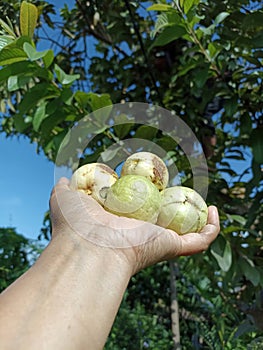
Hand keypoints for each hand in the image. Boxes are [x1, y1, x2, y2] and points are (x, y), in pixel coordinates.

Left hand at [50, 177, 219, 274]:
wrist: (86, 248)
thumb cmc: (75, 224)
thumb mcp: (66, 198)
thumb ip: (66, 188)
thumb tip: (65, 180)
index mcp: (123, 223)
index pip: (142, 210)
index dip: (151, 197)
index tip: (157, 183)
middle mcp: (143, 234)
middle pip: (167, 220)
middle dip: (177, 206)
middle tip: (180, 187)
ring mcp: (159, 242)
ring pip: (188, 231)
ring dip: (200, 217)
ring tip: (205, 199)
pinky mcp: (173, 248)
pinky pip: (200, 240)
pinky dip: (212, 228)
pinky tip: (215, 211)